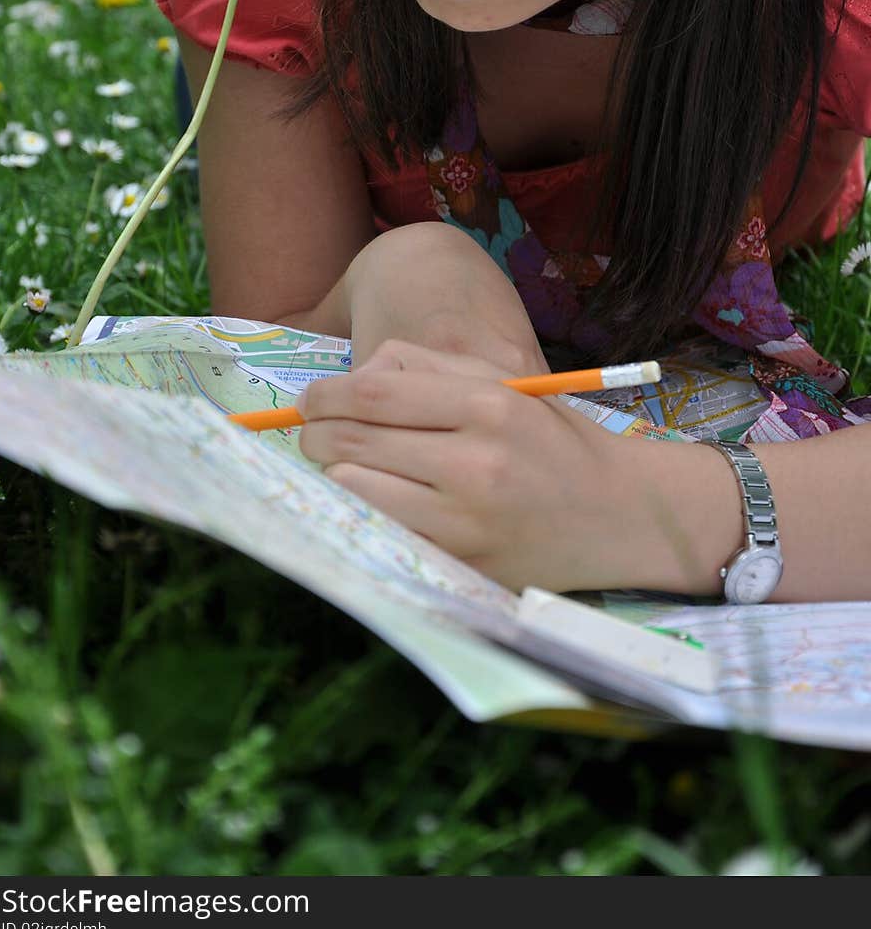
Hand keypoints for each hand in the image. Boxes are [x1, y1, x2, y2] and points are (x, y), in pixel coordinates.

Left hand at [296, 337, 624, 591]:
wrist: (620, 513)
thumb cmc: (552, 439)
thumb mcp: (503, 380)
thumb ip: (425, 366)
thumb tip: (348, 380)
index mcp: (487, 404)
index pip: (371, 393)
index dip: (323, 395)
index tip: (309, 399)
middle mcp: (475, 462)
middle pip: (352, 441)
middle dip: (314, 432)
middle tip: (311, 430)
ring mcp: (467, 521)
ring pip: (354, 488)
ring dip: (335, 472)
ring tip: (347, 463)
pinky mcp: (463, 563)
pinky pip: (382, 530)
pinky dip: (365, 510)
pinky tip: (376, 496)